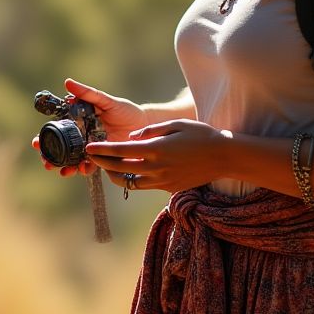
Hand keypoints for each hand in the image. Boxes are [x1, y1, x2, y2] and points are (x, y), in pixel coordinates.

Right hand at [32, 77, 147, 176]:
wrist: (144, 125)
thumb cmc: (125, 110)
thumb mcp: (106, 100)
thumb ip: (88, 93)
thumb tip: (67, 82)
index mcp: (79, 123)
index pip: (58, 132)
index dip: (45, 138)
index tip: (36, 143)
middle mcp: (82, 138)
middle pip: (61, 150)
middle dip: (51, 158)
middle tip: (46, 162)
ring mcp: (92, 149)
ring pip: (73, 161)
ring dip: (65, 167)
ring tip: (63, 171)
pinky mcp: (103, 159)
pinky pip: (91, 167)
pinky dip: (84, 169)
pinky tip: (82, 169)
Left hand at [86, 118, 232, 193]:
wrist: (224, 157)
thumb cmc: (201, 135)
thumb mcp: (175, 124)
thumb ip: (151, 130)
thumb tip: (131, 137)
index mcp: (156, 149)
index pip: (120, 151)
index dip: (102, 150)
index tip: (89, 147)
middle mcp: (157, 168)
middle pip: (120, 168)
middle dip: (102, 162)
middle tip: (91, 157)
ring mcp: (162, 181)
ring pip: (129, 182)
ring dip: (115, 175)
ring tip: (106, 167)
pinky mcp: (168, 188)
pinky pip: (144, 186)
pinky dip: (132, 180)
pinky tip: (127, 172)